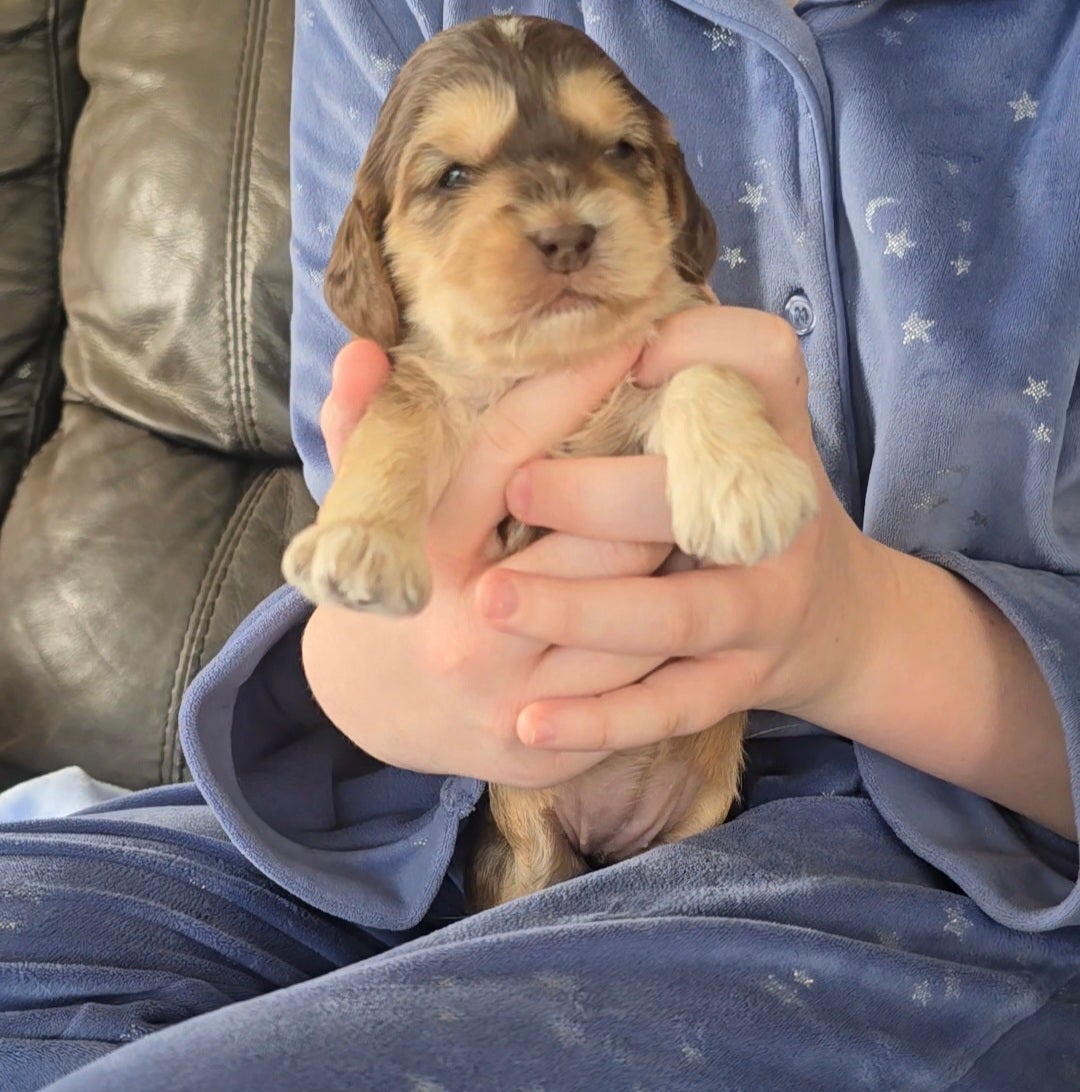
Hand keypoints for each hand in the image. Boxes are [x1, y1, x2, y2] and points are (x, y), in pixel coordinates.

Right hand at [301, 336, 677, 786]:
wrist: (373, 710)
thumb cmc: (390, 584)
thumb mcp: (364, 507)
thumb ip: (362, 430)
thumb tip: (363, 351)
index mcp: (429, 556)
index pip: (516, 453)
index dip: (577, 389)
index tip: (632, 341)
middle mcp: (472, 633)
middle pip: (607, 543)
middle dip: (655, 490)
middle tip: (699, 442)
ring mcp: (513, 700)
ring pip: (642, 623)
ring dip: (680, 566)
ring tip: (709, 516)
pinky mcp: (546, 750)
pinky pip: (639, 692)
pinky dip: (673, 640)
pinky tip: (694, 595)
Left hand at [475, 306, 885, 751]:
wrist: (836, 620)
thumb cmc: (754, 502)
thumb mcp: (749, 425)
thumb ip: (695, 367)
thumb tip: (616, 320)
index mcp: (772, 435)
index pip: (762, 363)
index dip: (701, 348)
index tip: (623, 350)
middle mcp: (776, 520)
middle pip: (690, 504)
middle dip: (599, 497)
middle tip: (514, 488)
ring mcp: (762, 612)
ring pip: (670, 617)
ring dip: (579, 609)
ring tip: (492, 603)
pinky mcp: (741, 684)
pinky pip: (668, 707)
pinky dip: (600, 720)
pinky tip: (528, 724)